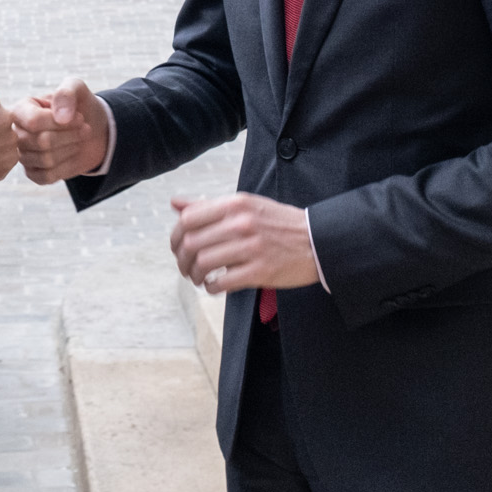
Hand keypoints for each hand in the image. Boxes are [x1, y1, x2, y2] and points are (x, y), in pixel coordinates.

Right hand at [10, 77, 110, 183]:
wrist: (92, 129)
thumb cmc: (79, 105)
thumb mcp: (76, 88)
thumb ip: (66, 93)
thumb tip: (60, 117)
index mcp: (21, 110)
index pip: (34, 122)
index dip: (60, 122)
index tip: (81, 117)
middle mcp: (16, 133)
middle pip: (41, 142)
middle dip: (70, 135)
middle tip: (86, 128)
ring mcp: (23, 155)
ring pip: (46, 159)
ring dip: (71, 148)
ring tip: (80, 138)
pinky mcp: (33, 173)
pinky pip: (47, 176)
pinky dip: (67, 166)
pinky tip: (73, 153)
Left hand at [169, 193, 319, 292]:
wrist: (317, 240)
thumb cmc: (277, 223)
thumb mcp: (245, 205)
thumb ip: (209, 206)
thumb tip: (175, 203)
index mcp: (235, 204)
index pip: (188, 218)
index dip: (175, 236)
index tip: (177, 247)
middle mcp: (241, 223)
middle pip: (191, 243)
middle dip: (181, 260)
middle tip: (185, 268)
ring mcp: (251, 247)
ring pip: (203, 263)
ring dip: (194, 275)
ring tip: (198, 278)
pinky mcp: (260, 271)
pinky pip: (222, 283)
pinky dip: (211, 288)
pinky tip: (214, 287)